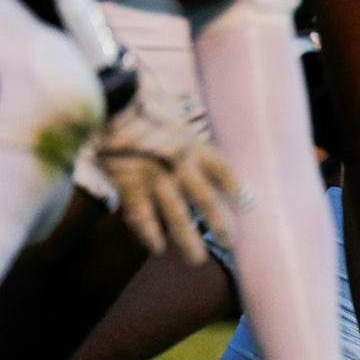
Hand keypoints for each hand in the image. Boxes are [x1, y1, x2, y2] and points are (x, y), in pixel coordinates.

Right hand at [96, 79, 242, 265]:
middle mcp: (179, 162)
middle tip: (230, 243)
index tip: (249, 206)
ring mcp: (154, 174)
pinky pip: (142, 215)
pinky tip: (157, 248)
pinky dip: (150, 233)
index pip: (224, 171)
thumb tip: (198, 156)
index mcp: (193, 144)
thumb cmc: (141, 109)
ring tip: (196, 259)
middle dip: (220, 224)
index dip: (237, 189)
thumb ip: (187, 142)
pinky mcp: (128, 182)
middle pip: (206, 200)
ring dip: (187, 240)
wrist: (110, 99)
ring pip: (176, 215)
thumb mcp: (174, 121)